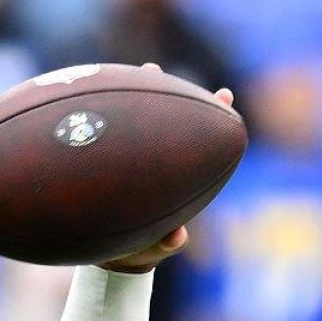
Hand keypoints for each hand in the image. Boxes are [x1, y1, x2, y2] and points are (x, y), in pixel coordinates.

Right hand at [102, 80, 234, 271]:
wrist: (111, 251)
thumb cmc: (137, 249)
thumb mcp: (151, 250)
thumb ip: (166, 245)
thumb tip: (178, 237)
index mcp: (176, 180)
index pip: (198, 145)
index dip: (212, 120)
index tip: (223, 96)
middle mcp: (158, 162)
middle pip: (171, 122)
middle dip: (176, 96)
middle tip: (166, 70)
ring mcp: (133, 157)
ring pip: (138, 119)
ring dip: (141, 93)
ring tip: (146, 70)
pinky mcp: (110, 159)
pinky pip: (109, 131)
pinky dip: (105, 113)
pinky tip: (98, 90)